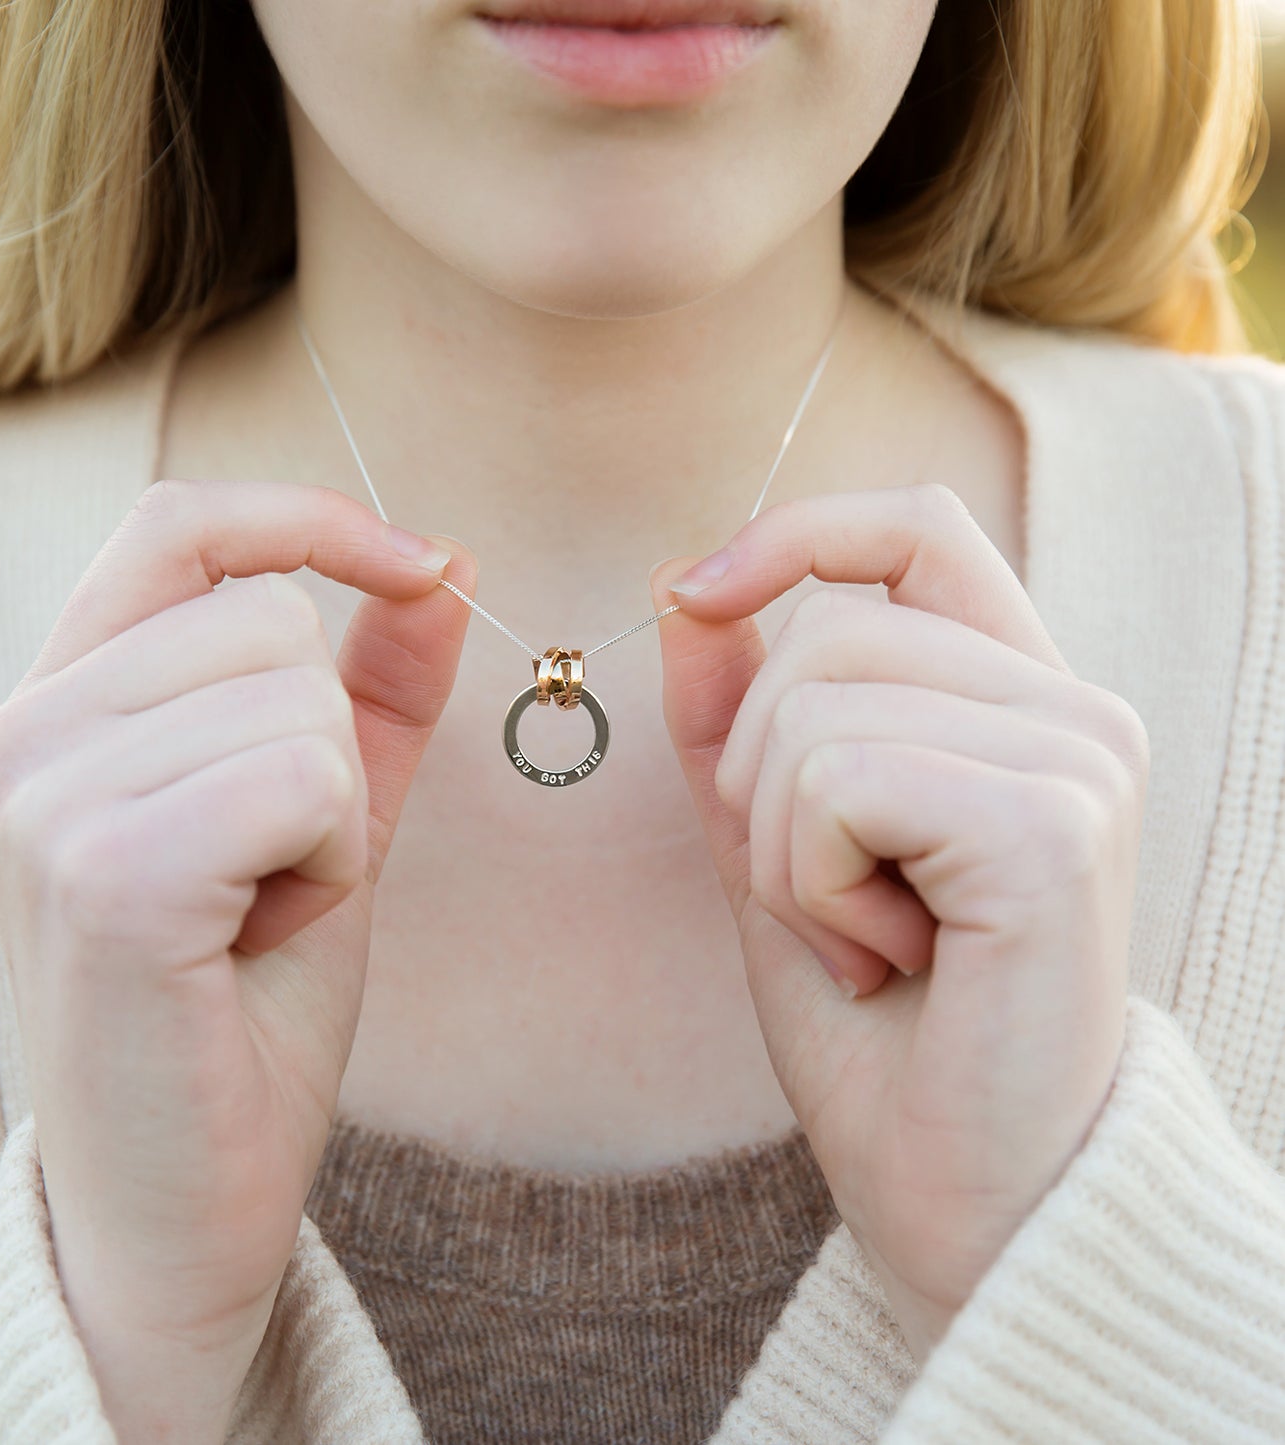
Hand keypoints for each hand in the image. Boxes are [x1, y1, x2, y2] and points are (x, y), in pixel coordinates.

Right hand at [0, 478, 473, 1442]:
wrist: (183, 1198)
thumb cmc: (239, 1006)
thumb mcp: (318, 818)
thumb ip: (373, 687)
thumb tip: (442, 568)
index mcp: (57, 706)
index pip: (177, 525)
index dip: (312, 521)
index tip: (421, 566)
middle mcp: (20, 734)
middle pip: (269, 620)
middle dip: (328, 748)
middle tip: (273, 868)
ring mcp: (45, 799)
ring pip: (298, 699)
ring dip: (329, 817)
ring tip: (259, 910)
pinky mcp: (105, 873)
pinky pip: (305, 779)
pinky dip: (327, 862)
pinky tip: (262, 938)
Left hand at [648, 482, 1146, 1362]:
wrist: (970, 1197)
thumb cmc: (885, 1031)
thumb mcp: (781, 851)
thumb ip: (737, 721)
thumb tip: (681, 593)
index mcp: (1018, 704)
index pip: (915, 528)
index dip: (795, 533)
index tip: (693, 591)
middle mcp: (1073, 712)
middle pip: (827, 632)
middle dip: (759, 776)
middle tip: (827, 901)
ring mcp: (1077, 759)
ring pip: (817, 705)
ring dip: (783, 848)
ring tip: (865, 941)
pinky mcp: (1049, 822)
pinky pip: (837, 780)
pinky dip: (809, 882)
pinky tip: (885, 959)